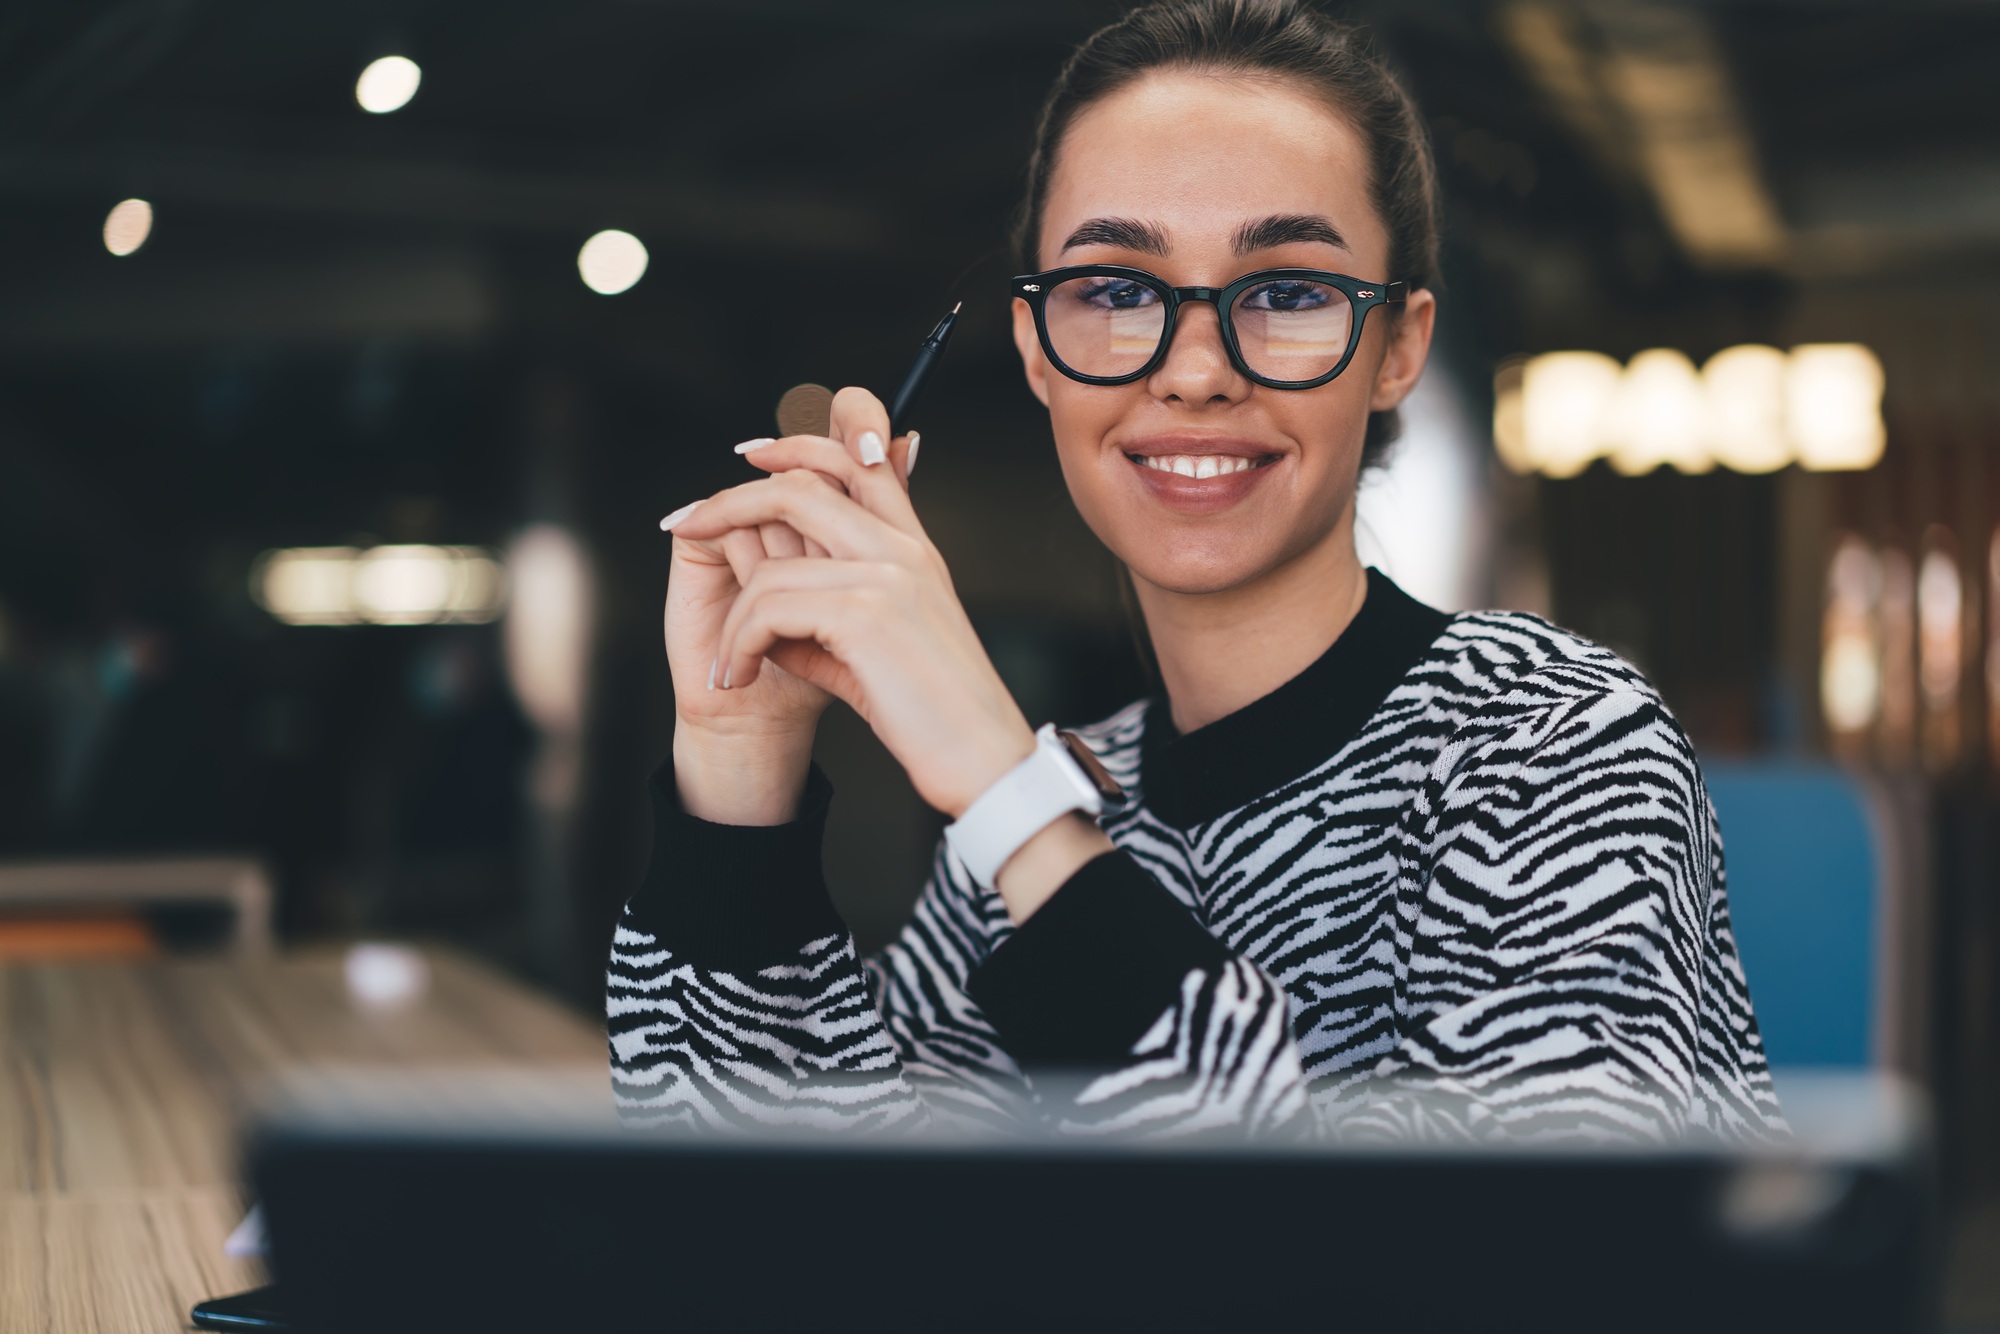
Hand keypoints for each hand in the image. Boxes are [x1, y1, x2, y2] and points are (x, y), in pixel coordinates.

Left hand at [670, 401, 1034, 819]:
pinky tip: (740, 676)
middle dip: (732, 500)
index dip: (800, 445)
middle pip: (804, 482)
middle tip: (686, 524)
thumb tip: (765, 591)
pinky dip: (739, 646)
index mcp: (915, 548)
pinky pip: (767, 609)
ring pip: (772, 565)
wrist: (982, 758)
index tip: (751, 457)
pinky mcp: (865, 612)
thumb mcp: (886, 644)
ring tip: (729, 665)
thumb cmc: (934, 712)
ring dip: (733, 622)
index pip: (862, 458)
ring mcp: (888, 574)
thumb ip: (836, 606)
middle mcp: (904, 549)